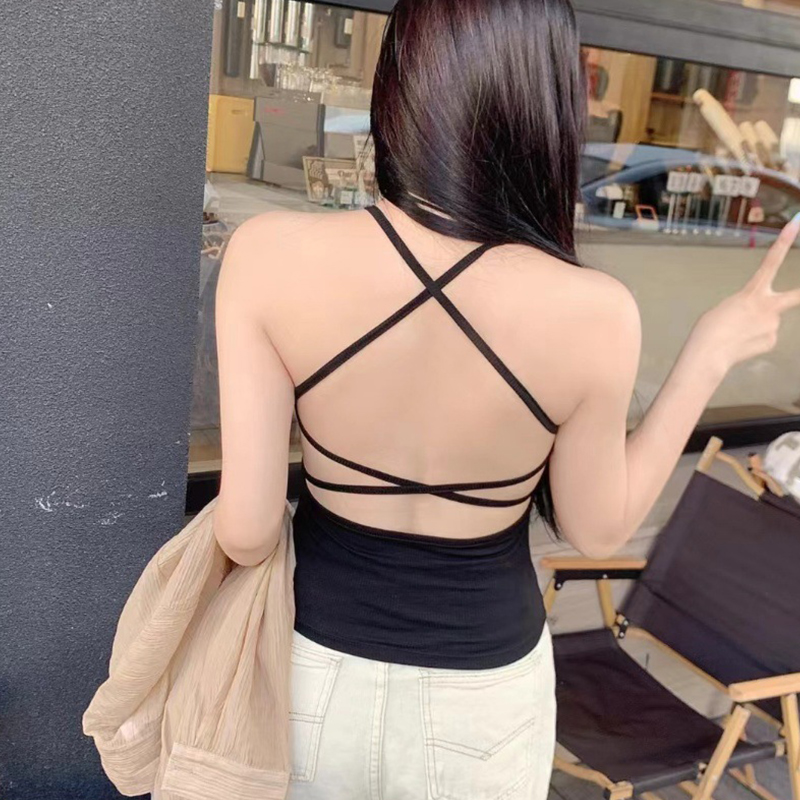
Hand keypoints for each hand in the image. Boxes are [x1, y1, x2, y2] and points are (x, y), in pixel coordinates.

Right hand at [688, 214, 799, 377]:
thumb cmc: (709, 329)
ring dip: (755, 326)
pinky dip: (753, 340)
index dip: (784, 242)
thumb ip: (747, 305)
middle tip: (797, 293)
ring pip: (767, 322)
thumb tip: (762, 317)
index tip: (795, 224)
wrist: (709, 354)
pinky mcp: (771, 341)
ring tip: (735, 335)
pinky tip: (740, 345)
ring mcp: (772, 325)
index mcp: (752, 293)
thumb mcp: (726, 308)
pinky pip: (764, 337)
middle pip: (796, 296)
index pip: (771, 262)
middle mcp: (768, 307)